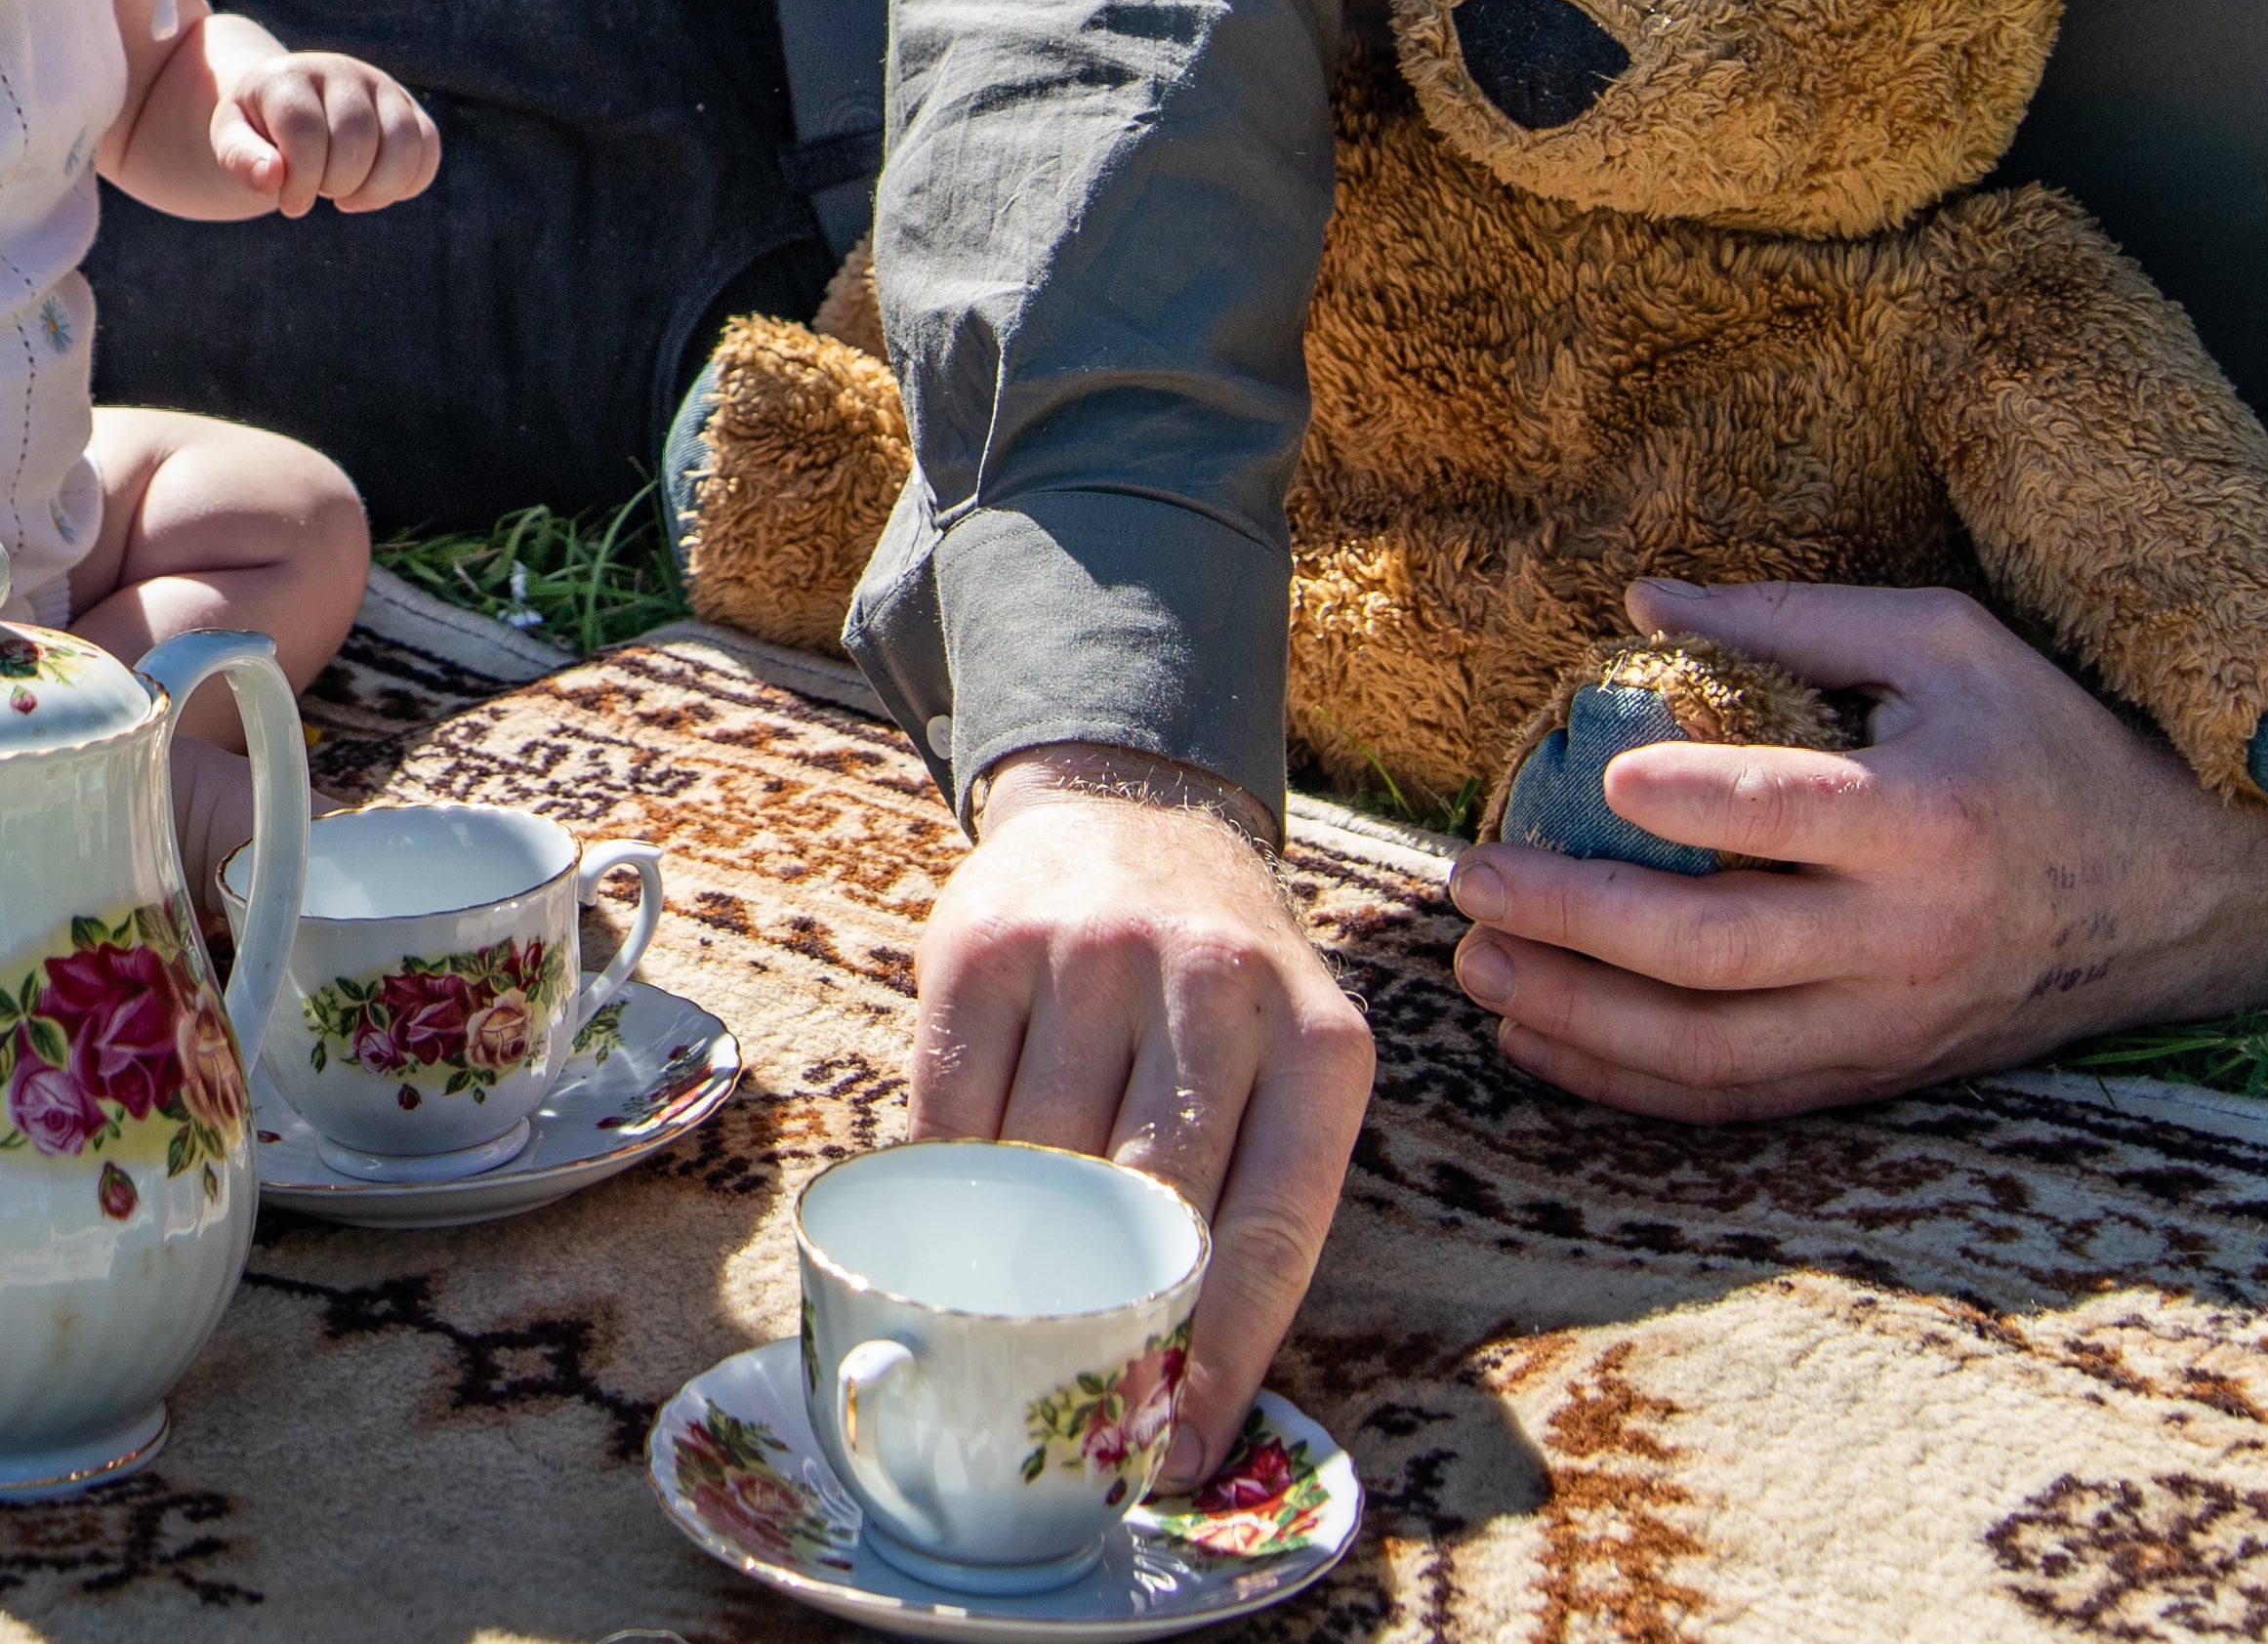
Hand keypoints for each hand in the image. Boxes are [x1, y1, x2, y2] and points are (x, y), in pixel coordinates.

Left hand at [208, 51, 440, 218]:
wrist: (290, 101)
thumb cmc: (258, 128)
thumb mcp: (232, 140)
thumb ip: (241, 159)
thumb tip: (273, 178)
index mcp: (290, 76)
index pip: (305, 129)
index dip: (301, 178)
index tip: (290, 203)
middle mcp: (342, 71)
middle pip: (357, 137)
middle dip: (336, 183)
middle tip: (318, 191)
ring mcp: (381, 86)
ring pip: (403, 143)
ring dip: (377, 189)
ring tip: (348, 198)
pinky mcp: (408, 107)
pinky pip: (428, 148)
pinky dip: (408, 183)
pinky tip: (375, 191)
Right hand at [915, 746, 1371, 1486]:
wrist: (1130, 813)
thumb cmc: (1215, 989)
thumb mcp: (1286, 1064)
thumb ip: (1255, 1199)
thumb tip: (1186, 1403)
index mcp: (1319, 1039)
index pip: (1268, 1235)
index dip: (1218, 1359)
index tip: (1181, 1453)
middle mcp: (1214, 984)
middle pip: (1151, 1207)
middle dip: (1114, 1322)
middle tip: (1079, 1404)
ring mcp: (1093, 956)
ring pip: (1043, 1166)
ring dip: (1020, 1256)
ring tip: (1008, 1314)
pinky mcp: (985, 943)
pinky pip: (952, 1112)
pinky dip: (948, 1185)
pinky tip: (954, 1220)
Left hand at [1447, 576, 2267, 1120]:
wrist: (2190, 892)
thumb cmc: (2046, 736)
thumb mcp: (1944, 639)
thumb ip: (1792, 618)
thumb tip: (1640, 597)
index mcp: (1930, 814)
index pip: (1787, 814)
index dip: (1688, 803)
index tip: (1595, 776)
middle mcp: (1911, 936)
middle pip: (1719, 951)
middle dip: (1575, 924)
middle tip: (1470, 879)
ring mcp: (1898, 1024)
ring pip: (1714, 1053)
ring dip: (1580, 1021)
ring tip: (1479, 970)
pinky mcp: (1888, 1076)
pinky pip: (1745, 1103)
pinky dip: (1633, 1086)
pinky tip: (1546, 1046)